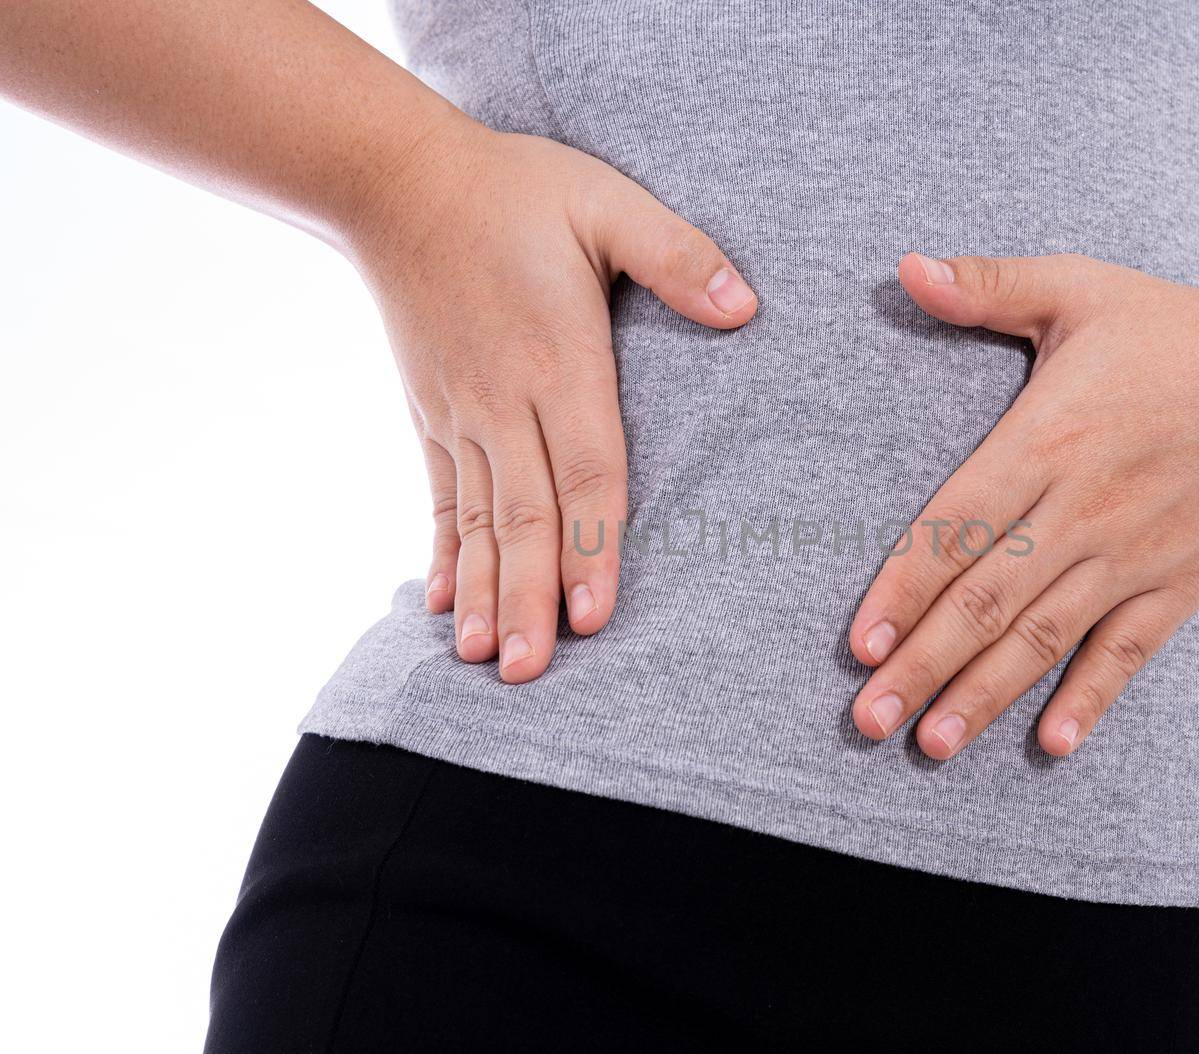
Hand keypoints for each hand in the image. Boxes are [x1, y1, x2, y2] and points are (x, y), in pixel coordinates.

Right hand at [348, 121, 757, 682]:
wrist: (396, 180)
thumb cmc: (516, 189)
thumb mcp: (607, 202)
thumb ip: (676, 254)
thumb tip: (744, 307)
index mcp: (559, 361)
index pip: (586, 470)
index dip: (593, 546)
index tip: (596, 615)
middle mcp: (504, 402)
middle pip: (524, 516)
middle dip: (530, 597)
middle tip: (532, 671)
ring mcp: (460, 414)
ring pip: (476, 521)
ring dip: (484, 592)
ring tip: (483, 658)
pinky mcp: (430, 414)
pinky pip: (438, 498)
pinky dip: (443, 555)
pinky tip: (443, 606)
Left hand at [849, 252, 1198, 758]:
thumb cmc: (1168, 330)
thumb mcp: (1079, 288)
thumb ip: (989, 286)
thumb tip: (904, 266)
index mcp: (1048, 436)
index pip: (957, 524)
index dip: (905, 587)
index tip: (858, 642)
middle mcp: (1087, 505)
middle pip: (989, 598)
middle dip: (923, 664)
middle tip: (865, 720)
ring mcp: (1137, 551)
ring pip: (1047, 636)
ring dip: (985, 695)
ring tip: (930, 745)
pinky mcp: (1183, 581)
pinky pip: (1130, 651)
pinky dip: (1093, 698)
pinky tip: (1053, 744)